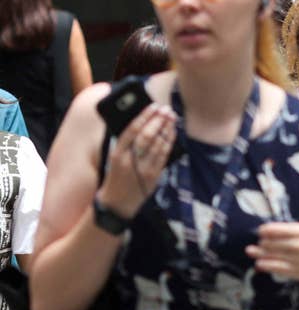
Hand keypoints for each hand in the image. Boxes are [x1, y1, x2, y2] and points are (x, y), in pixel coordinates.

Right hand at [96, 103, 176, 218]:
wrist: (116, 203)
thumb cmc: (116, 176)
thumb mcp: (116, 158)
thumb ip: (127, 144)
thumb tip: (144, 122)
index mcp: (117, 154)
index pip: (131, 131)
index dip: (144, 117)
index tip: (152, 106)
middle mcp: (130, 161)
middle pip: (147, 136)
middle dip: (158, 121)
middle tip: (166, 109)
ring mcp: (143, 169)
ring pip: (158, 145)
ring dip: (167, 129)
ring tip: (171, 118)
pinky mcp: (154, 176)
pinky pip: (164, 155)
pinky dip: (170, 142)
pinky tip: (173, 133)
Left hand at [246, 222, 298, 283]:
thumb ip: (293, 232)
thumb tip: (268, 232)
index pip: (274, 229)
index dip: (264, 231)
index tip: (261, 232)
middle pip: (270, 243)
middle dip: (261, 243)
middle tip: (257, 243)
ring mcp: (298, 259)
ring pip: (271, 256)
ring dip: (259, 254)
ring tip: (252, 252)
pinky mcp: (298, 272)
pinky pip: (277, 268)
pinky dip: (266, 266)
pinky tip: (260, 264)